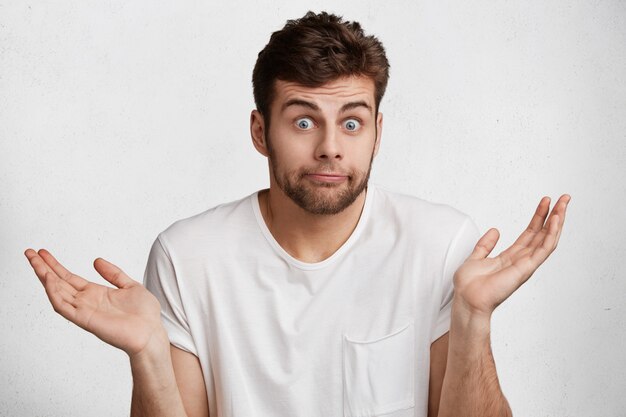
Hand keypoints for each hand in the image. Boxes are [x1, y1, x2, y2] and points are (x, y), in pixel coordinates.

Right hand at [25, 249, 165, 357]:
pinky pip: (64, 307)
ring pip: (57, 292)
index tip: (43, 253)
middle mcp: (86, 302)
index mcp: (96, 293)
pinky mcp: (86, 320)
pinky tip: (48, 280)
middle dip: (43, 268)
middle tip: (29, 253)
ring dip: (45, 277)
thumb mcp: (130, 285)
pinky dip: (55, 294)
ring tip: (34, 261)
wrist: (151, 332)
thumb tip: (97, 261)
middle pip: (59, 282)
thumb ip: (113, 273)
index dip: (56, 265)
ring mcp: (84, 311)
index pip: (69, 277)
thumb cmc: (144, 314)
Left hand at [453, 194, 570, 317]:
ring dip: (557, 221)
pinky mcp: (526, 269)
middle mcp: (521, 260)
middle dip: (554, 215)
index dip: (538, 217)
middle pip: (542, 234)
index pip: (530, 233)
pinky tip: (555, 221)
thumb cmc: (469, 286)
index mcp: (510, 257)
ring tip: (564, 204)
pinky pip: (543, 250)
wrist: (467, 299)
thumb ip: (485, 245)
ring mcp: (525, 265)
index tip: (546, 201)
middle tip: (564, 198)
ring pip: (547, 239)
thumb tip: (495, 231)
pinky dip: (551, 235)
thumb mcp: (476, 257)